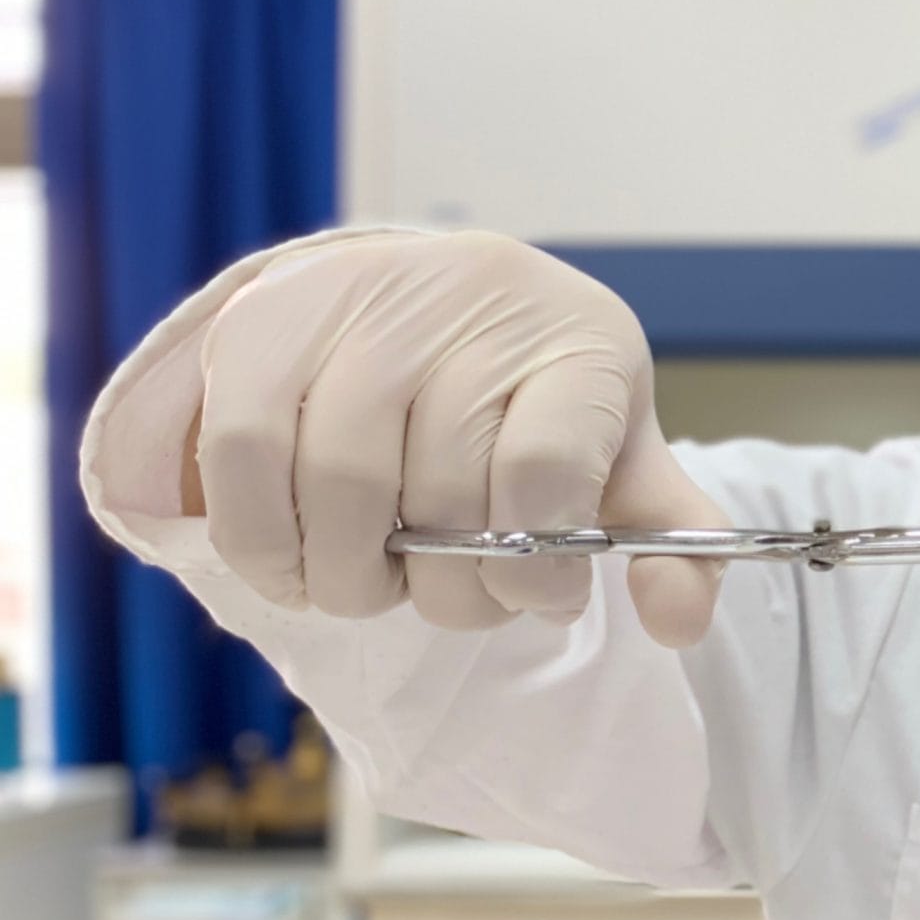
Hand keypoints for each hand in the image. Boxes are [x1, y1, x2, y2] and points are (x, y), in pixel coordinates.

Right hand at [186, 231, 725, 646]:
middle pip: (438, 492)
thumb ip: (664, 538)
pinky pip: (241, 453)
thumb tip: (677, 620)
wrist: (447, 299)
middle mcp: (472, 301)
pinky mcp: (263, 316)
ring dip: (348, 574)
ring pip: (337, 482)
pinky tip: (294, 567)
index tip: (540, 600)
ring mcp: (362, 299)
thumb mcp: (622, 459)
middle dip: (442, 588)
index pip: (545, 470)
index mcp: (577, 342)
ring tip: (368, 586)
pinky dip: (261, 538)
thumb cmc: (541, 402)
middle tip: (442, 599)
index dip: (537, 567)